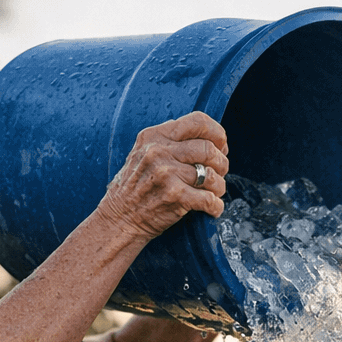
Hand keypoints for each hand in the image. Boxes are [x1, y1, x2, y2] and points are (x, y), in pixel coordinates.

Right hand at [94, 111, 228, 243]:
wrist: (120, 219)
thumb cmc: (135, 188)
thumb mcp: (143, 153)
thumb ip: (168, 141)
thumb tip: (204, 135)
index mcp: (154, 136)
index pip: (197, 121)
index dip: (217, 133)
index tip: (221, 145)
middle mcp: (159, 152)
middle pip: (209, 149)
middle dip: (222, 162)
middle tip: (220, 172)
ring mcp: (167, 174)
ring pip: (212, 174)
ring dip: (220, 186)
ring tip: (215, 192)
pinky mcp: (175, 197)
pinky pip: (210, 199)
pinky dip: (216, 206)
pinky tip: (213, 208)